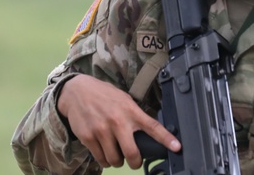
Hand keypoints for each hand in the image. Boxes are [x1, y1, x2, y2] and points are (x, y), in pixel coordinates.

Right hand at [56, 75, 180, 168]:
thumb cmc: (103, 95)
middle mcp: (117, 121)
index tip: (177, 147)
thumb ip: (134, 115)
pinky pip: (100, 159)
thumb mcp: (123, 100)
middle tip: (134, 161)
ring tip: (115, 153)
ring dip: (117, 161)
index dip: (166, 138)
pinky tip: (104, 151)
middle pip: (132, 153)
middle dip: (135, 162)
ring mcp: (102, 130)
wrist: (76, 92)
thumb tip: (147, 132)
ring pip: (115, 160)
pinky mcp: (88, 137)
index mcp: (130, 110)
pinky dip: (104, 160)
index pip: (152, 126)